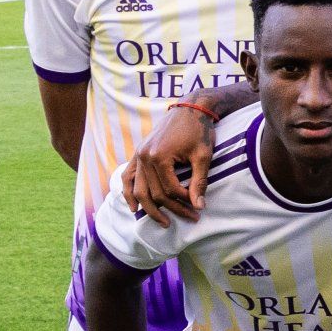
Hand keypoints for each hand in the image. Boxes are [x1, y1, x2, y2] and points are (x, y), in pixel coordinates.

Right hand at [124, 103, 217, 217]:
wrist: (190, 108)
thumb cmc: (198, 131)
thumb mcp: (203, 156)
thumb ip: (199, 182)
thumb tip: (199, 206)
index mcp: (158, 156)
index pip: (169, 189)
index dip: (185, 200)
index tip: (199, 204)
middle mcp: (144, 156)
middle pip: (154, 193)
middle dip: (172, 208)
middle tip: (190, 218)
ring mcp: (138, 155)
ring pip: (139, 190)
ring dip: (150, 208)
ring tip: (163, 222)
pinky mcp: (138, 153)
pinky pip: (128, 177)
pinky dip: (129, 193)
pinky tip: (134, 208)